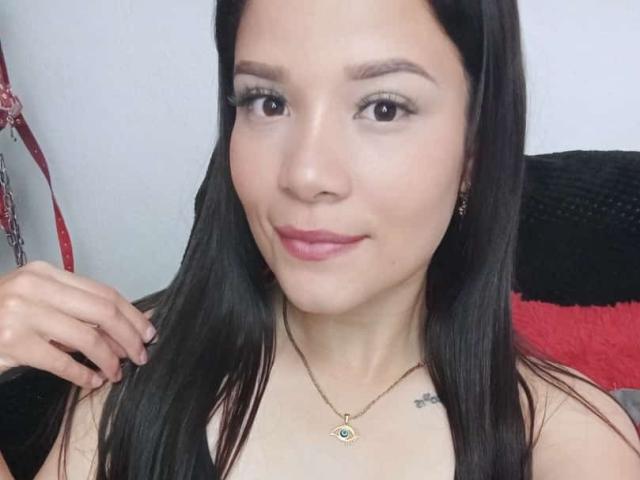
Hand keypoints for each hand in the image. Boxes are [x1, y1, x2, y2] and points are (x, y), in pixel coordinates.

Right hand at [0, 260, 156, 387]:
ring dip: (109, 359)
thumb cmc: (1, 314)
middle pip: (102, 312)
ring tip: (117, 372)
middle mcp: (35, 288)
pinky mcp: (11, 343)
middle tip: (141, 356)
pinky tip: (92, 380)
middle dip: (129, 336)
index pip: (104, 292)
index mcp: (46, 273)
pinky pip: (62, 361)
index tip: (148, 332)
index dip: (132, 314)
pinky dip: (83, 373)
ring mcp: (21, 314)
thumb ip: (73, 305)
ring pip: (86, 337)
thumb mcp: (36, 298)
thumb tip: (125, 324)